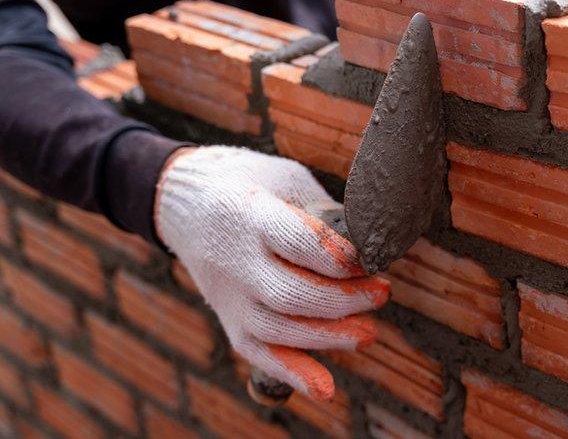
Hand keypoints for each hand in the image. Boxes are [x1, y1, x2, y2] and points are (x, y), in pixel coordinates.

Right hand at [154, 146, 388, 399]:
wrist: (184, 202)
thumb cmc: (250, 183)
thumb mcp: (285, 179)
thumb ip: (322, 212)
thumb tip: (371, 244)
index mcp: (250, 213)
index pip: (293, 240)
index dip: (332, 254)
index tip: (367, 259)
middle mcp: (235, 260)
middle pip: (289, 293)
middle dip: (343, 299)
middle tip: (382, 291)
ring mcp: (229, 295)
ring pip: (278, 329)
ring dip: (328, 337)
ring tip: (369, 333)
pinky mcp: (228, 318)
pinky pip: (259, 353)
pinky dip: (292, 373)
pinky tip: (325, 389)